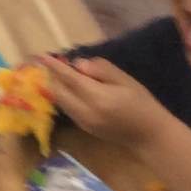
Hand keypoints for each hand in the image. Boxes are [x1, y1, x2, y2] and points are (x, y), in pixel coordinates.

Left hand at [37, 54, 168, 149]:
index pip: (69, 78)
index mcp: (97, 98)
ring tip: (61, 73)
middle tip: (54, 63)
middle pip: (58, 92)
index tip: (41, 55)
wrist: (149, 135)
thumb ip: (101, 70)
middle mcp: (85, 112)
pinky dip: (65, 96)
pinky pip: (67, 109)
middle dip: (52, 76)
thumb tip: (77, 64)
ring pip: (60, 101)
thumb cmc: (142, 103)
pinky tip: (72, 88)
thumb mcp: (125, 80)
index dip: (54, 66)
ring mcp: (83, 122)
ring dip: (57, 86)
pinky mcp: (84, 128)